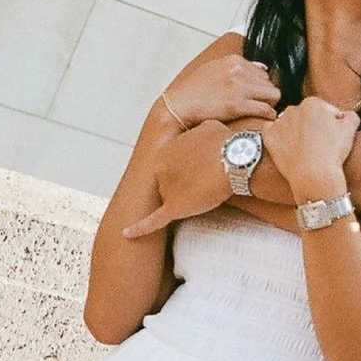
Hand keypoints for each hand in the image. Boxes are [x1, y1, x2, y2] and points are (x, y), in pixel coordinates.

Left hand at [123, 121, 228, 238]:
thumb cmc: (225, 143)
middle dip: (187, 184)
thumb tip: (204, 137)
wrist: (234, 159)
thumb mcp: (209, 127)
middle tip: (209, 179)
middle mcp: (159, 169)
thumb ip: (199, 133)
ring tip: (211, 190)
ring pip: (174, 201)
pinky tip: (126, 233)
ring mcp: (165, 189)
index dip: (189, 169)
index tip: (203, 168)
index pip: (171, 166)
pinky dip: (139, 228)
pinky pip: (153, 221)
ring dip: (189, 199)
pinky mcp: (173, 208)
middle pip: (170, 184)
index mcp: (165, 150)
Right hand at [162, 54, 278, 127]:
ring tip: (261, 113)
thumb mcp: (214, 69)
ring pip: (273, 95)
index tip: (257, 97)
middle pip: (270, 83)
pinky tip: (265, 119)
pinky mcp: (237, 105)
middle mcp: (238, 71)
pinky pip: (266, 109)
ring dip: (269, 105)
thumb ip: (237, 67)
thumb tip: (262, 68)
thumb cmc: (193, 91)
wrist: (178, 106)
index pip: (263, 72)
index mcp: (233, 61)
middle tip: (260, 106)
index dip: (261, 87)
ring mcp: (238, 87)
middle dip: (266, 95)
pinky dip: (269, 115)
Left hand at [264, 99, 358, 201]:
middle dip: (311, 126)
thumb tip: (346, 115)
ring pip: (289, 124)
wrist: (314, 175)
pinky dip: (278, 137)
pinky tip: (288, 147)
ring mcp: (279, 123)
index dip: (330, 124)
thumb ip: (350, 116)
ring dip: (295, 131)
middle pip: (305, 116)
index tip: (332, 137)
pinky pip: (271, 132)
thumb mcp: (351, 128)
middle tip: (319, 144)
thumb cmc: (333, 152)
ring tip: (304, 149)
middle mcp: (293, 109)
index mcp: (313, 103)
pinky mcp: (269, 137)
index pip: (323, 110)